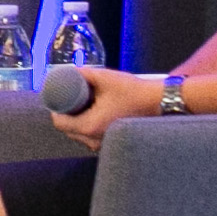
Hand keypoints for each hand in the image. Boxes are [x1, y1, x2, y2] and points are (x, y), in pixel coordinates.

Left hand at [49, 66, 163, 145]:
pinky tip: (96, 112)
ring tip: (86, 104)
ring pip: (80, 135)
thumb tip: (67, 71)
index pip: (59, 123)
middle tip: (71, 98)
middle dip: (67, 114)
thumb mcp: (104, 77)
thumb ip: (83, 73)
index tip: (59, 97)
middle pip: (68, 130)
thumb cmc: (133, 91)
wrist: (160, 103)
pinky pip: (92, 137)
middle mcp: (95, 140)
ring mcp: (104, 145)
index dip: (56, 109)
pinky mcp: (112, 144)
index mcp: (89, 126)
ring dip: (78, 121)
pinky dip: (90, 126)